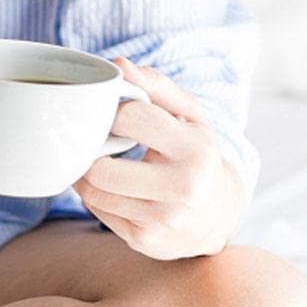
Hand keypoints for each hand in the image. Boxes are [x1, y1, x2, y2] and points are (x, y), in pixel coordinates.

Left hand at [71, 56, 245, 260]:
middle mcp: (183, 191)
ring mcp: (163, 222)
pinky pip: (97, 211)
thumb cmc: (197, 155)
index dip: (113, 112)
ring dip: (86, 173)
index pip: (131, 118)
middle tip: (95, 141)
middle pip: (100, 166)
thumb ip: (155, 86)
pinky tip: (111, 186)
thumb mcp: (189, 116)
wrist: (220, 215)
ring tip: (98, 160)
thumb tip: (118, 64)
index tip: (113, 115)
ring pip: (93, 191)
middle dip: (90, 150)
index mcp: (196, 152)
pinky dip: (95, 195)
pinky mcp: (146, 242)